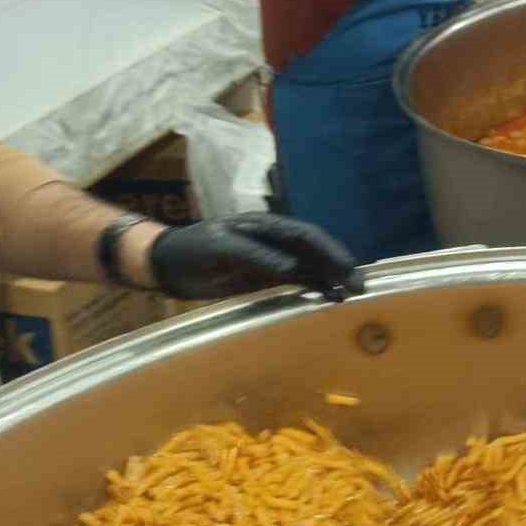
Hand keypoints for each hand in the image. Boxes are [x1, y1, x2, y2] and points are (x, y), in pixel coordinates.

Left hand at [149, 213, 364, 300]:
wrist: (166, 264)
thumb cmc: (191, 251)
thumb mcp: (221, 251)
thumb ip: (257, 257)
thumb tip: (293, 268)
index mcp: (267, 227)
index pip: (307, 237)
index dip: (330, 251)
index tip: (348, 269)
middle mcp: (275, 241)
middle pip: (315, 251)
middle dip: (339, 266)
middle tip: (360, 287)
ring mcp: (272, 259)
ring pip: (310, 266)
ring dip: (331, 278)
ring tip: (351, 295)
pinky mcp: (265, 276)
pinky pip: (297, 280)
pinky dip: (315, 288)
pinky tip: (329, 299)